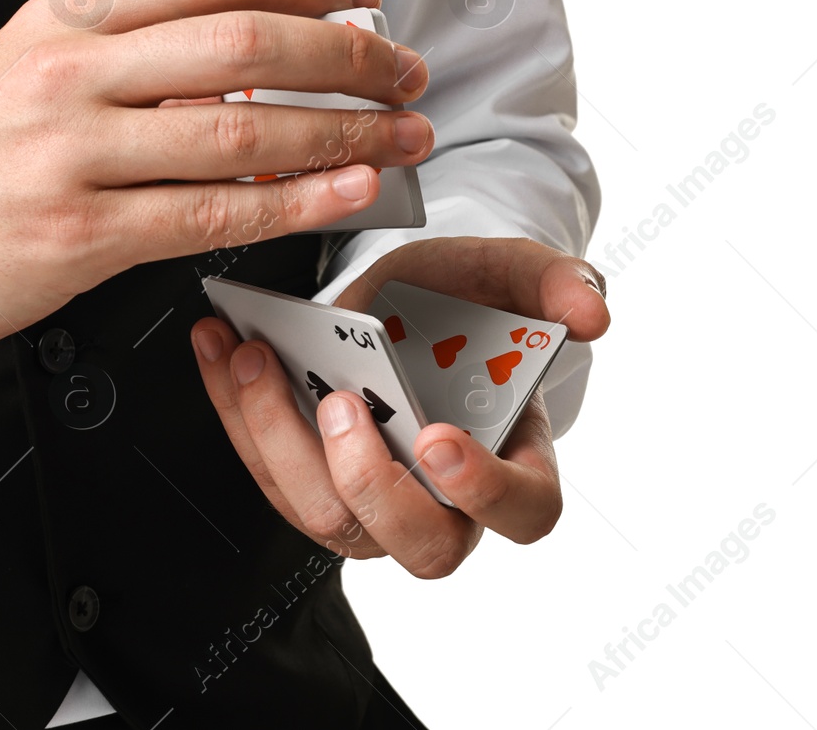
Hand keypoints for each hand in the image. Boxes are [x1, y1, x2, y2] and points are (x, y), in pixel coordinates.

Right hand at [0, 0, 434, 359]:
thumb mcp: (23, 66)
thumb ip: (124, 48)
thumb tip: (250, 48)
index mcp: (64, 20)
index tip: (363, 1)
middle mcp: (71, 73)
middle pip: (247, 42)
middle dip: (349, 57)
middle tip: (403, 72)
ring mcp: (74, 152)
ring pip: (244, 129)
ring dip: (343, 132)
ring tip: (400, 135)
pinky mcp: (82, 232)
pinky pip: (215, 214)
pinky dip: (296, 202)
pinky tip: (345, 191)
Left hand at [191, 236, 608, 577]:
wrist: (402, 298)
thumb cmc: (464, 303)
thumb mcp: (510, 275)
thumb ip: (555, 285)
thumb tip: (592, 313)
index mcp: (513, 463)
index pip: (521, 513)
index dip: (484, 490)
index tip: (439, 437)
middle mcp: (441, 501)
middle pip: (413, 541)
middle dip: (368, 479)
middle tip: (340, 403)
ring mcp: (370, 501)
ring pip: (321, 513)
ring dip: (279, 438)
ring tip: (259, 357)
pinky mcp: (307, 483)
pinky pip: (265, 471)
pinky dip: (236, 407)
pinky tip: (224, 344)